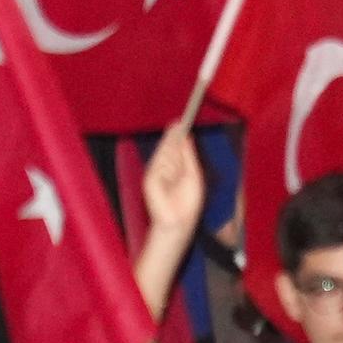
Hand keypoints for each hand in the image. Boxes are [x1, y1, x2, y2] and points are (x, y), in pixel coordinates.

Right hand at [141, 125, 206, 240]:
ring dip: (173, 156)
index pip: (172, 145)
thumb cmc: (187, 202)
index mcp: (173, 165)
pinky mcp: (149, 180)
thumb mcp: (193, 174)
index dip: (175, 133)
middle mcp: (162, 167)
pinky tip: (172, 173)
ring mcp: (155, 173)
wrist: (180, 222)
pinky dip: (168, 167)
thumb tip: (186, 136)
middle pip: (167, 146)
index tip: (180, 120)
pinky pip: (159, 165)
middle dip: (173, 137)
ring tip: (178, 169)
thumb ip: (188, 155)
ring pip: (164, 154)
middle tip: (178, 124)